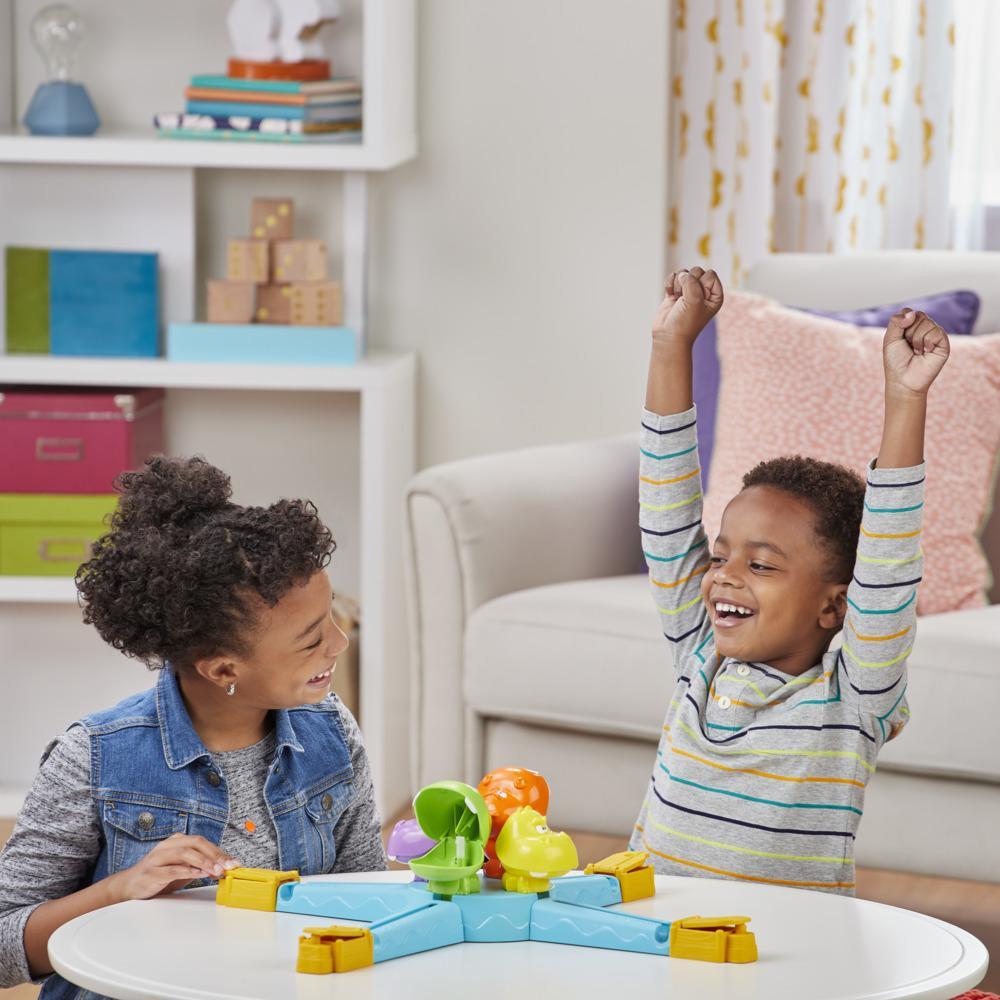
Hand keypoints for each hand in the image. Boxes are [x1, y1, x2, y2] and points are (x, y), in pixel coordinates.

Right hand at [108, 834, 239, 901]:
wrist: (129, 885)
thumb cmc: (159, 875)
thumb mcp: (182, 868)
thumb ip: (200, 866)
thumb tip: (223, 867)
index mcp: (177, 841)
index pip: (203, 842)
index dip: (220, 851)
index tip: (233, 862)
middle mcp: (168, 845)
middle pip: (196, 843)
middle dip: (215, 854)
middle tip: (228, 865)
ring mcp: (158, 857)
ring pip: (185, 854)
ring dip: (204, 862)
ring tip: (217, 870)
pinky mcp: (151, 872)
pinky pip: (172, 870)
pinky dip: (188, 871)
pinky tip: (199, 875)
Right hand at [652, 266, 723, 346]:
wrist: (668, 336)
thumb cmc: (685, 323)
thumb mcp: (695, 300)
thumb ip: (691, 281)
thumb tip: (682, 274)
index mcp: (715, 295)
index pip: (710, 274)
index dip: (701, 283)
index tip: (697, 299)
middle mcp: (703, 292)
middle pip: (696, 271)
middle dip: (688, 283)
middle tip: (685, 299)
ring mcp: (688, 291)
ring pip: (684, 273)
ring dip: (678, 285)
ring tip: (678, 299)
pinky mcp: (675, 292)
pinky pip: (673, 277)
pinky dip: (669, 284)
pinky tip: (670, 295)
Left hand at [883, 309, 949, 395]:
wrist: (904, 380)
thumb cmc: (896, 361)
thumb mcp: (890, 339)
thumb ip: (896, 322)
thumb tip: (913, 313)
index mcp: (910, 326)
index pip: (908, 311)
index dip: (902, 322)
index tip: (899, 337)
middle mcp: (923, 328)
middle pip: (918, 315)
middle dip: (909, 332)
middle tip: (908, 346)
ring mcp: (934, 334)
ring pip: (927, 322)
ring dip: (917, 339)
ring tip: (916, 351)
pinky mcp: (943, 342)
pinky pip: (936, 331)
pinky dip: (926, 342)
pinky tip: (925, 352)